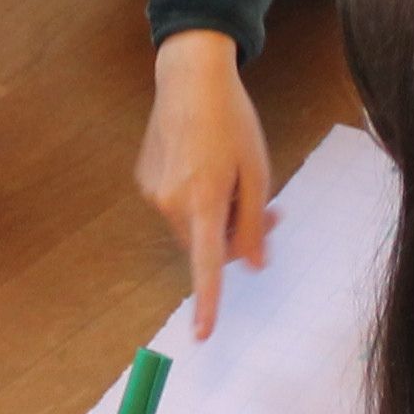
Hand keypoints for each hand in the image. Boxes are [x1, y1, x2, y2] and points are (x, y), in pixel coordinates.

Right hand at [140, 29, 274, 333]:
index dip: (207, 301)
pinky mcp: (145, 181)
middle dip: (235, 238)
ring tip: (235, 178)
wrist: (188, 78)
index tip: (202, 334)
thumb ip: (254, 221)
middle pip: (207, 246)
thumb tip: (252, 264)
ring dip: (216, 218)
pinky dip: (196, 199)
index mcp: (204, 200)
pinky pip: (177, 207)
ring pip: (192, 228)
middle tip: (269, 210)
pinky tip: (205, 162)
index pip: (206, 263)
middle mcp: (171, 203)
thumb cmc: (231, 121)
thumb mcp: (258, 170)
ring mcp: (153, 193)